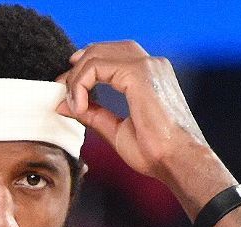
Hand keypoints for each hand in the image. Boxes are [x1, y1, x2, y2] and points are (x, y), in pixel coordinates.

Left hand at [56, 41, 239, 218]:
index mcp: (149, 75)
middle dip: (75, 70)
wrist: (178, 162)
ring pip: (95, 55)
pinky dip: (81, 84)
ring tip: (73, 104)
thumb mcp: (116, 130)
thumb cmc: (156, 152)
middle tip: (62, 94)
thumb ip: (93, 113)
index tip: (68, 96)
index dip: (82, 72)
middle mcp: (151, 64)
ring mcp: (147, 65)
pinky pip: (96, 66)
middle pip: (100, 50)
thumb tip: (65, 104)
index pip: (109, 57)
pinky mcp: (139, 73)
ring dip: (76, 78)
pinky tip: (80, 106)